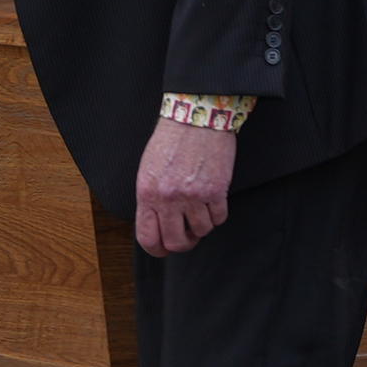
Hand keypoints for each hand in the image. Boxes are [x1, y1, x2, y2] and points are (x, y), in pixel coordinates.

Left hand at [134, 116, 238, 256]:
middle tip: (188, 236)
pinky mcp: (216, 190)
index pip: (148, 238)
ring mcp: (193, 195)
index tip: (164, 248)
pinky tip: (214, 202)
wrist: (195, 117)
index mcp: (148, 193)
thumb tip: (158, 224)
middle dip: (183, 244)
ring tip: (201, 211)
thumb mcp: (148, 170)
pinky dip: (218, 215)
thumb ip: (150, 199)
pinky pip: (219, 218)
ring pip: (201, 231)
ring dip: (202, 226)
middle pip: (176, 242)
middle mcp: (169, 198)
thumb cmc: (171, 140)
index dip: (157, 250)